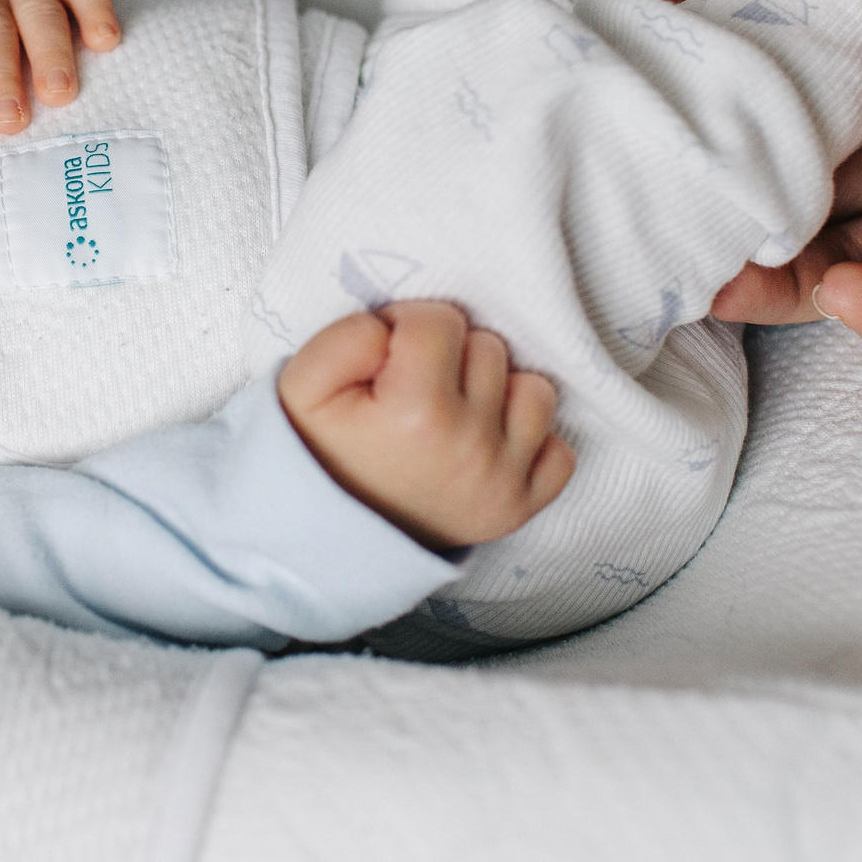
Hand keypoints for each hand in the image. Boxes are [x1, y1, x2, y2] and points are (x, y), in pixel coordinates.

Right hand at [277, 302, 573, 549]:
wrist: (330, 541)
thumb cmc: (319, 455)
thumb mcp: (301, 387)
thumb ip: (346, 337)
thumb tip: (398, 327)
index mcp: (417, 411)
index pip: (439, 320)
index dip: (405, 329)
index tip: (386, 362)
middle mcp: (472, 444)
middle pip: (488, 349)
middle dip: (450, 358)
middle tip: (414, 390)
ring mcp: (503, 479)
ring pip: (534, 391)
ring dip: (498, 392)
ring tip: (455, 413)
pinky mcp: (521, 507)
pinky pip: (560, 451)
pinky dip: (530, 443)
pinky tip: (489, 444)